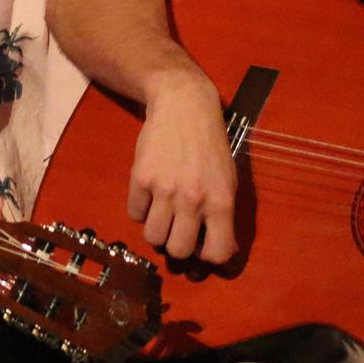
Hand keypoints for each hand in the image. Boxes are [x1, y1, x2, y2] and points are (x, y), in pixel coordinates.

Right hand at [128, 69, 237, 262]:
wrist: (184, 106)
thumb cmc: (211, 145)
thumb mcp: (228, 179)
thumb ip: (223, 215)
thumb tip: (220, 252)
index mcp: (221, 201)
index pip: (217, 253)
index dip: (209, 256)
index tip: (203, 245)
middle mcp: (193, 199)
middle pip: (179, 250)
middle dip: (178, 246)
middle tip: (179, 230)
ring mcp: (164, 189)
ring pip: (153, 237)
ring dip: (157, 231)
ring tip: (163, 214)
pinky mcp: (140, 178)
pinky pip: (135, 214)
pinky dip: (141, 210)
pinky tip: (150, 195)